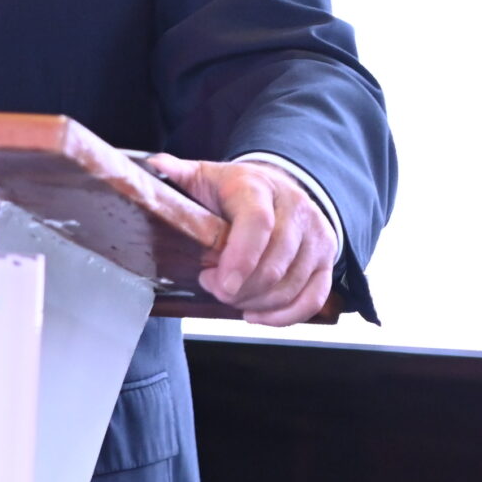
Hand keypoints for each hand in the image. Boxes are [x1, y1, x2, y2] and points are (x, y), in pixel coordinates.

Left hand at [148, 154, 336, 325]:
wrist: (279, 186)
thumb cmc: (236, 188)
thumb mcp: (205, 175)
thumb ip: (178, 173)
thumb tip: (154, 167)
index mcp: (259, 187)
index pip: (257, 223)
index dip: (240, 258)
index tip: (219, 283)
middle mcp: (295, 208)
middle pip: (275, 262)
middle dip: (241, 287)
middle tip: (215, 288)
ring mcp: (316, 235)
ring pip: (292, 284)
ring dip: (257, 302)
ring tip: (232, 297)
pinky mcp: (326, 258)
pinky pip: (314, 296)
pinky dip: (285, 315)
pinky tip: (257, 314)